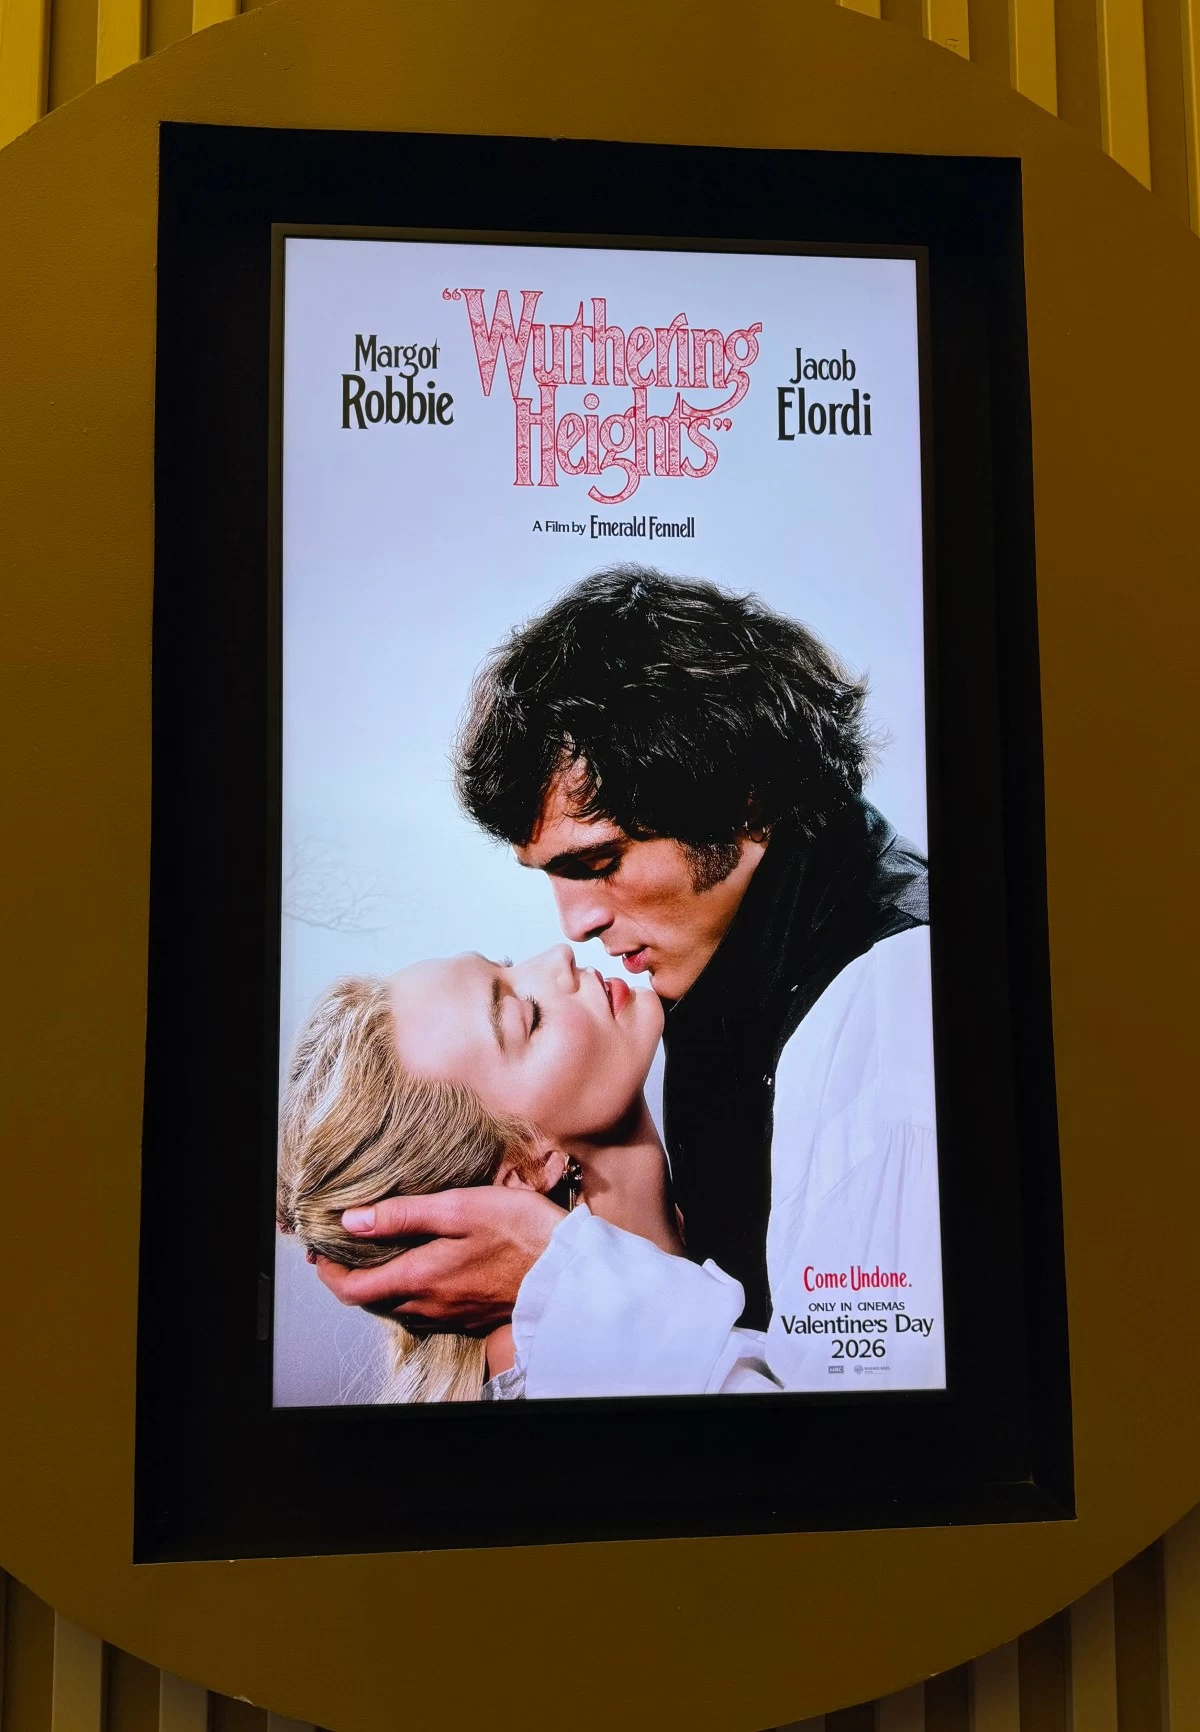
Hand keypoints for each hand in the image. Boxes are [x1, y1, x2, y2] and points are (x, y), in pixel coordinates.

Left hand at [312, 1188, 565, 1331]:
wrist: (568, 1270)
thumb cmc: (518, 1230)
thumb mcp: (458, 1207)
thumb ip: (403, 1215)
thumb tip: (353, 1220)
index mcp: (419, 1278)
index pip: (354, 1289)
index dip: (330, 1273)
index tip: (323, 1251)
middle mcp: (429, 1306)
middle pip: (374, 1300)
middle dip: (354, 1276)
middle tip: (348, 1246)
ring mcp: (451, 1316)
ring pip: (400, 1306)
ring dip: (383, 1284)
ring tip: (382, 1253)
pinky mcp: (471, 1317)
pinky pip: (427, 1311)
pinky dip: (412, 1291)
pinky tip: (424, 1268)